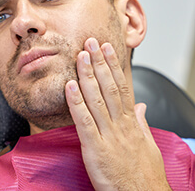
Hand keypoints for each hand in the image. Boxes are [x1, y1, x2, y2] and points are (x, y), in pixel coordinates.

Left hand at [65, 38, 170, 189]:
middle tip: (91, 42)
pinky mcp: (95, 148)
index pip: (121, 86)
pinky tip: (70, 86)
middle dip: (99, 63)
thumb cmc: (143, 174)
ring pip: (96, 99)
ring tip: (81, 56)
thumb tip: (139, 106)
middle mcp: (120, 124)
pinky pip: (84, 121)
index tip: (107, 48)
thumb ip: (141, 123)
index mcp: (130, 122)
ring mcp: (108, 135)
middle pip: (108, 87)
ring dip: (87, 75)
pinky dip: (76, 103)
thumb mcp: (147, 145)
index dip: (113, 66)